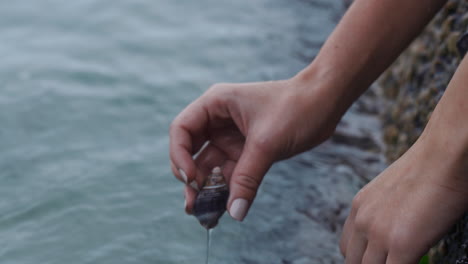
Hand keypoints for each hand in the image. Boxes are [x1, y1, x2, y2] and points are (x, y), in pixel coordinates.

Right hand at [169, 73, 340, 220]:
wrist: (326, 103)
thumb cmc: (296, 108)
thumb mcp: (267, 143)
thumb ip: (247, 177)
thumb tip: (234, 213)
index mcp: (215, 104)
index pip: (181, 130)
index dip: (179, 156)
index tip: (191, 180)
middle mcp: (218, 120)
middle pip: (191, 151)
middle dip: (191, 179)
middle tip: (194, 206)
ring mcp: (231, 136)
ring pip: (210, 166)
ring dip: (207, 190)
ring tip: (206, 216)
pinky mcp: (246, 150)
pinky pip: (230, 173)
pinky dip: (227, 190)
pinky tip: (225, 209)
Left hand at [340, 134, 467, 262]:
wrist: (444, 154)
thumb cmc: (428, 169)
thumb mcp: (391, 192)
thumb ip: (383, 212)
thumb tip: (393, 230)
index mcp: (359, 208)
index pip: (348, 247)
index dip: (362, 259)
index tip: (378, 260)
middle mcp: (362, 221)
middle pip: (353, 262)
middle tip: (390, 262)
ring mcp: (379, 234)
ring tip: (405, 261)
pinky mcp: (402, 244)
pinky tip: (418, 262)